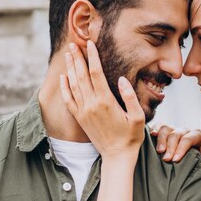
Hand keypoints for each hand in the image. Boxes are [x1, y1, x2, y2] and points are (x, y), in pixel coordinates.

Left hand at [60, 41, 144, 160]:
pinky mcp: (80, 118)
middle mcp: (91, 104)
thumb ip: (130, 97)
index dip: (92, 56)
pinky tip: (63, 77)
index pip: (96, 73)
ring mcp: (83, 111)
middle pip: (81, 75)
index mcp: (106, 101)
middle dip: (77, 58)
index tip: (90, 44)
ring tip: (68, 54)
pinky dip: (64, 87)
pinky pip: (68, 100)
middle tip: (73, 44)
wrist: (117, 156)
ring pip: (73, 85)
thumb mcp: (137, 117)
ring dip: (70, 68)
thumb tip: (122, 79)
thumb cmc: (131, 137)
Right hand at [150, 125, 200, 165]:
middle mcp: (186, 130)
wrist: (199, 161)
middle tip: (166, 160)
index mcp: (197, 135)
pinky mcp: (166, 131)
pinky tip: (151, 136)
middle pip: (175, 134)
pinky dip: (154, 129)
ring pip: (166, 128)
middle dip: (170, 147)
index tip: (175, 160)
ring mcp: (175, 129)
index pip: (187, 139)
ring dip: (161, 139)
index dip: (181, 149)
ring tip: (159, 151)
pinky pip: (159, 126)